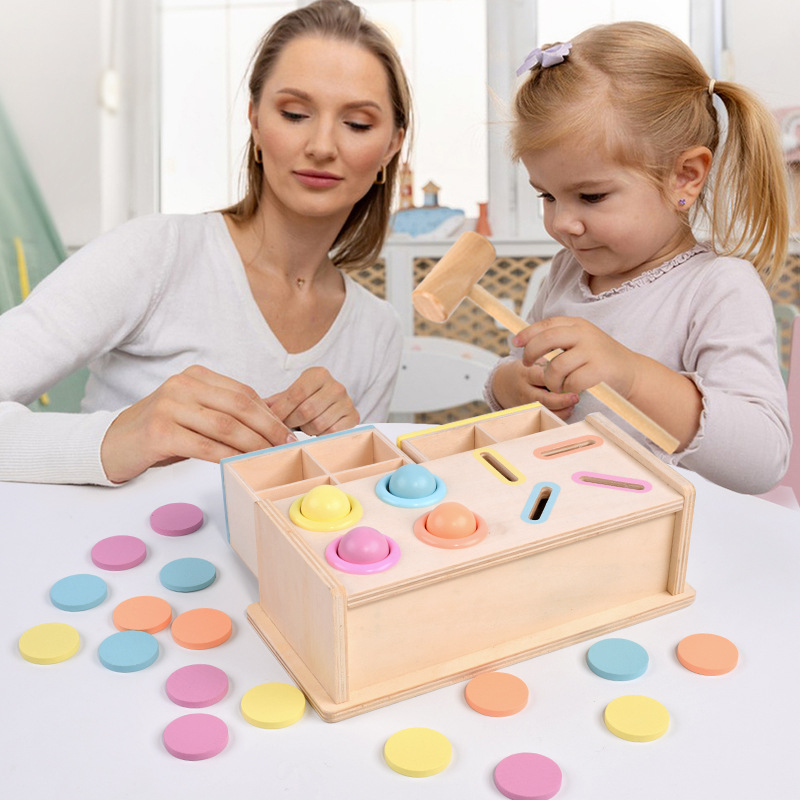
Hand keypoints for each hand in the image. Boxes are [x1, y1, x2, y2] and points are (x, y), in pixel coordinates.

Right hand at [101, 365, 295, 482]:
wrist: (112, 444)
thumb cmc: (161, 432)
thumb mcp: (194, 414)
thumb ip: (225, 414)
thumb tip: (272, 426)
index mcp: (196, 376)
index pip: (243, 392)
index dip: (270, 413)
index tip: (288, 431)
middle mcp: (183, 386)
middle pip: (239, 406)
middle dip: (268, 428)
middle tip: (287, 445)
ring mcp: (169, 407)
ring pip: (226, 426)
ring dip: (253, 444)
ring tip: (270, 457)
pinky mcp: (160, 432)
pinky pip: (205, 447)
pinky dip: (228, 457)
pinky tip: (240, 465)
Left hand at [266, 366, 359, 435]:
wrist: (332, 403)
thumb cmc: (307, 400)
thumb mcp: (291, 395)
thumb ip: (274, 402)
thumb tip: (253, 408)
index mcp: (319, 374)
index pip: (296, 394)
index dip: (281, 410)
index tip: (270, 421)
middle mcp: (336, 386)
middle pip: (306, 411)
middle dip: (291, 422)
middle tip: (284, 427)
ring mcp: (347, 402)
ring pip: (318, 424)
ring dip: (305, 430)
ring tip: (301, 427)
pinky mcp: (354, 417)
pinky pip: (332, 433)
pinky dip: (320, 436)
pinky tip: (315, 432)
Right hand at [492, 359, 579, 419]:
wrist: (502, 384)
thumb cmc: (524, 371)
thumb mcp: (533, 363)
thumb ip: (550, 367)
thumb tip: (574, 373)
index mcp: (525, 373)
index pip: (541, 377)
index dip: (557, 380)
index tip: (571, 379)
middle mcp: (524, 391)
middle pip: (543, 399)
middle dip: (561, 400)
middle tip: (575, 397)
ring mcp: (525, 404)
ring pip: (545, 411)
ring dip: (562, 410)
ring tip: (572, 404)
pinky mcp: (527, 413)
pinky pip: (545, 417)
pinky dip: (558, 415)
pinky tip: (567, 409)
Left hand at [512, 316, 637, 397]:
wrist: (632, 372)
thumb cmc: (600, 359)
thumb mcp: (582, 341)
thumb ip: (560, 338)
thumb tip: (526, 340)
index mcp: (578, 324)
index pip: (546, 324)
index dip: (527, 333)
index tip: (515, 343)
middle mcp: (584, 334)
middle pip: (545, 340)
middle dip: (531, 353)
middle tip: (527, 364)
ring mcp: (592, 351)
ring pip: (555, 367)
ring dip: (551, 381)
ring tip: (558, 385)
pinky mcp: (598, 369)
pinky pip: (570, 382)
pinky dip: (567, 389)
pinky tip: (573, 389)